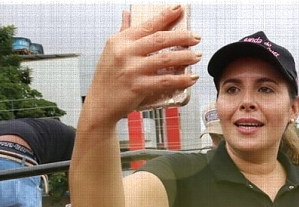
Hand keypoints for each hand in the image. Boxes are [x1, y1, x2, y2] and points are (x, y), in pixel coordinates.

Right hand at [83, 6, 201, 124]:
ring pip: (165, 59)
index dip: (165, 16)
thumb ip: (123, 32)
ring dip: (185, 57)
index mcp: (120, 41)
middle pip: (160, 40)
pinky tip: (192, 78)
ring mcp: (132, 70)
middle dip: (182, 37)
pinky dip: (181, 79)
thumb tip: (127, 13)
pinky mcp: (138, 87)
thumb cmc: (107, 77)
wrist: (100, 104)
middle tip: (197, 38)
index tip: (179, 9)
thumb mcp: (111, 51)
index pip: (147, 25)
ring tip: (198, 56)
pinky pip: (165, 81)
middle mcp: (125, 53)